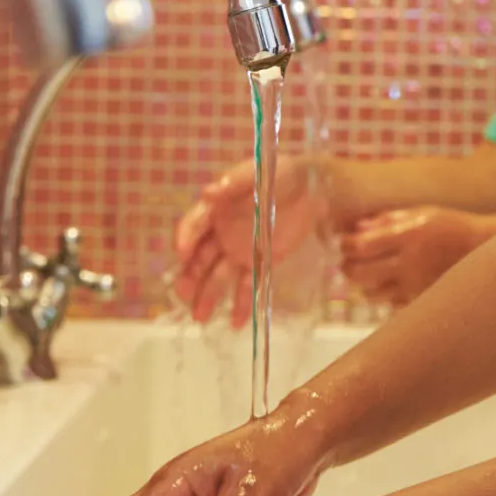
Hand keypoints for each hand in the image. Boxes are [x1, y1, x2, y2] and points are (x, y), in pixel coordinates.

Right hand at [170, 158, 323, 323]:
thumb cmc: (281, 173)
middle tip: (184, 293)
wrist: (313, 187)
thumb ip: (234, 183)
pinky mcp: (261, 261)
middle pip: (201, 258)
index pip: (194, 225)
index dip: (186, 239)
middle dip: (191, 276)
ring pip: (219, 276)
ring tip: (200, 317)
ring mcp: (240, 249)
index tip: (182, 254)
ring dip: (208, 295)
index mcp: (216, 209)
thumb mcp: (258, 173)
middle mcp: (222, 232)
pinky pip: (248, 285)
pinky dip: (241, 304)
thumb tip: (207, 192)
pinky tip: (236, 323)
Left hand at [339, 206, 491, 305]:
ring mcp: (416, 285)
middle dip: (347, 269)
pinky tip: (387, 287)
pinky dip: (384, 298)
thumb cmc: (452, 226)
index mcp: (407, 236)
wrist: (484, 250)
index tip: (342, 243)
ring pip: (373, 294)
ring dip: (362, 287)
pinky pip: (392, 304)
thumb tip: (358, 227)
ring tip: (364, 277)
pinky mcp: (423, 299)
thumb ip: (388, 220)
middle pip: (361, 274)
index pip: (362, 246)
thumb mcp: (421, 213)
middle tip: (345, 264)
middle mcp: (409, 262)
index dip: (346, 246)